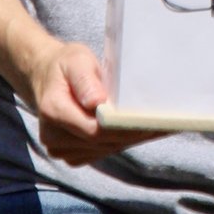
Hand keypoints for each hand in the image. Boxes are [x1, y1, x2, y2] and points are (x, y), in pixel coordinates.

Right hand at [18, 29, 154, 160]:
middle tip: (167, 123)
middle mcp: (53, 135)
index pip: (94, 129)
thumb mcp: (76, 60)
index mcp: (53, 110)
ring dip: (132, 139)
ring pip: (105, 149)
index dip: (123, 127)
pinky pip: (101, 151)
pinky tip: (140, 131)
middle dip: (134, 133)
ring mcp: (60, 148)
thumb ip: (85, 80)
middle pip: (102, 142)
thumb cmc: (65, 65)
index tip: (149, 121)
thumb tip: (97, 102)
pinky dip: (122, 141)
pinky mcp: (71, 154)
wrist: (46, 78)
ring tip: (161, 127)